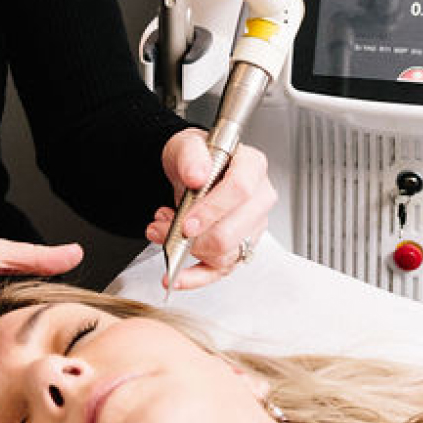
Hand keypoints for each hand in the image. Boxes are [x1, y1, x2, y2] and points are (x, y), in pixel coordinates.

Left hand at [145, 128, 275, 291]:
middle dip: (194, 237)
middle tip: (165, 228)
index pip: (240, 190)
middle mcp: (258, 199)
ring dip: (188, 250)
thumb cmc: (195, 159)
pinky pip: (221, 271)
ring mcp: (251, 226)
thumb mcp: (186, 145)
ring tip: (163, 232)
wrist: (190, 173)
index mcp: (252, 167)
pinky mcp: (239, 248)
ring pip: (226, 253)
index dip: (212, 210)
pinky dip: (195, 278)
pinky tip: (176, 277)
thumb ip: (191, 155)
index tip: (187, 221)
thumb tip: (197, 174)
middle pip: (234, 231)